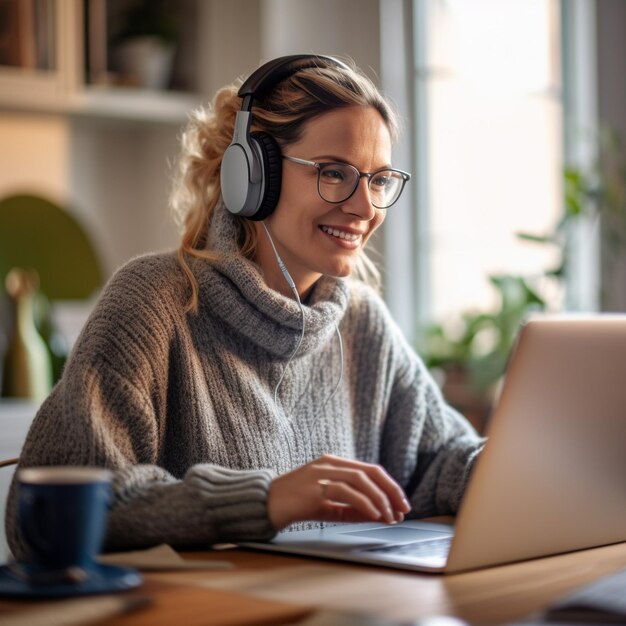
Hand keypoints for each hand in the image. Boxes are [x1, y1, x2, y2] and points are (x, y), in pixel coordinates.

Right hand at [267, 454, 410, 530]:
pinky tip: (374, 514)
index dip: (389, 486)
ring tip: (390, 517)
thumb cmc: (297, 504)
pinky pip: (346, 491)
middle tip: (403, 509)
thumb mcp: (329, 506)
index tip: (401, 504)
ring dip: (380, 499)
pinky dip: (364, 502)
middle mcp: (330, 464)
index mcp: (334, 464)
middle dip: (391, 490)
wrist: (266, 504)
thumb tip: (382, 516)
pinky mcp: (315, 487)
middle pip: (370, 472)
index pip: (370, 470)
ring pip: (361, 480)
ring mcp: (322, 473)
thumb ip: (354, 508)